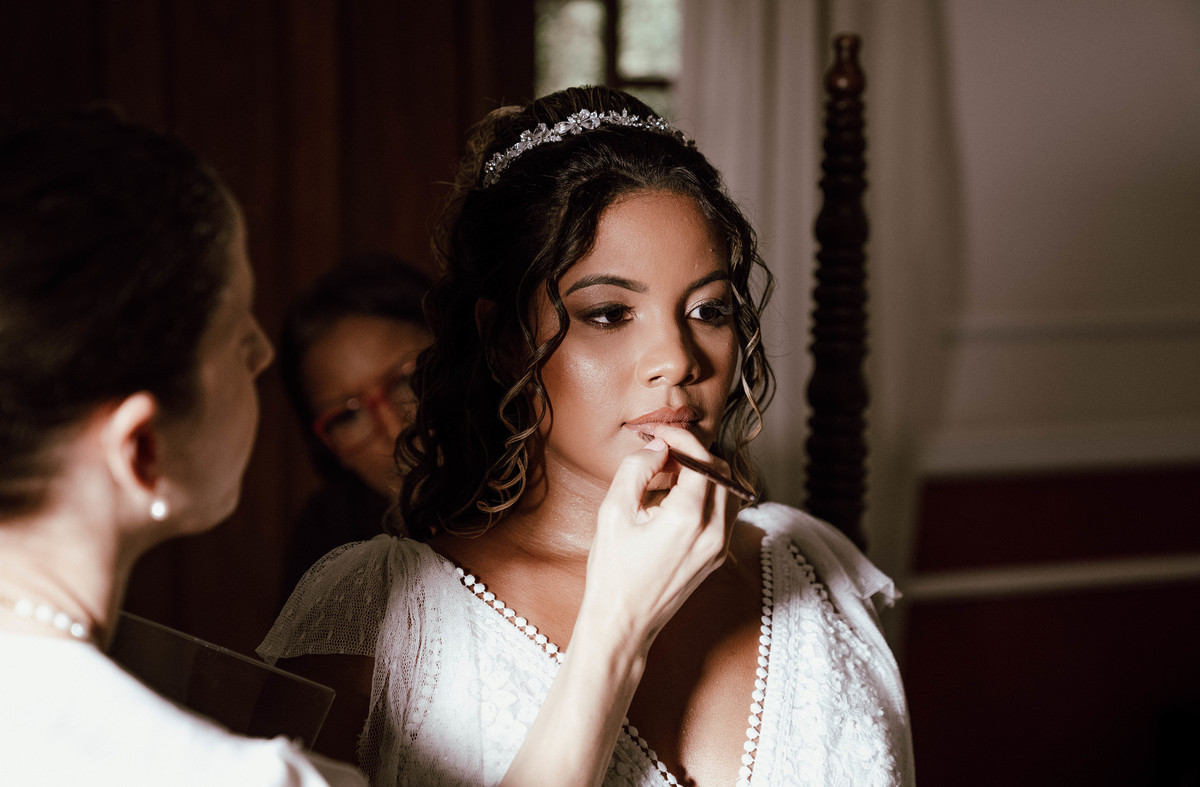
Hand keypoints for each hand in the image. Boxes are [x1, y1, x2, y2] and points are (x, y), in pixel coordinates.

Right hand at [499, 427, 737, 786]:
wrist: (624, 624)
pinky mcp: (719, 555)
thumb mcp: (613, 512)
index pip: (701, 459)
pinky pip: (727, 510)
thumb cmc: (613, 572)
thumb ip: (636, 470)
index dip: (681, 438)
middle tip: (665, 449)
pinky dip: (710, 493)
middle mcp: (714, 532)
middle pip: (722, 470)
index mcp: (688, 519)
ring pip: (730, 489)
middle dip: (696, 452)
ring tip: (671, 472)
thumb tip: (658, 448)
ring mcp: (721, 546)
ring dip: (706, 472)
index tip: (659, 433)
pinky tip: (679, 497)